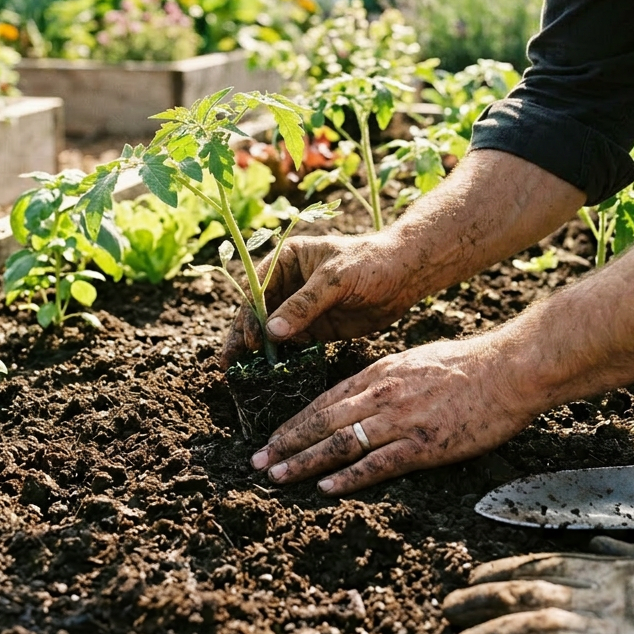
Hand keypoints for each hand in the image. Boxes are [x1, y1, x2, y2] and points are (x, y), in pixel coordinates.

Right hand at [221, 230, 424, 368]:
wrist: (405, 275)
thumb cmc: (370, 263)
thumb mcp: (335, 280)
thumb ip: (304, 305)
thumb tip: (271, 332)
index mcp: (286, 260)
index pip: (257, 290)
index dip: (249, 315)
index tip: (251, 340)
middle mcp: (287, 284)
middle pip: (257, 313)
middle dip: (243, 336)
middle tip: (228, 363)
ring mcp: (300, 308)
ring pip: (270, 331)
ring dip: (256, 350)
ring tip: (238, 373)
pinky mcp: (314, 328)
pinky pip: (290, 344)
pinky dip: (278, 358)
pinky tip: (266, 373)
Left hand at [248, 337, 532, 493]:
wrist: (508, 369)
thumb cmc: (467, 365)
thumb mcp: (414, 361)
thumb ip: (385, 379)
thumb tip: (362, 393)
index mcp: (379, 373)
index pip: (324, 399)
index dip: (293, 421)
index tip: (270, 437)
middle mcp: (381, 394)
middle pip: (323, 420)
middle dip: (286, 442)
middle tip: (257, 462)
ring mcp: (401, 420)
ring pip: (341, 442)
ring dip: (305, 461)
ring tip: (277, 476)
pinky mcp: (424, 444)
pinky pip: (378, 463)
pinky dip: (349, 476)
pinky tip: (326, 488)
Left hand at [443, 537, 633, 633]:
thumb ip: (632, 556)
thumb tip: (597, 542)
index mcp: (619, 570)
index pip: (547, 563)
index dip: (504, 569)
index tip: (472, 578)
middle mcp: (611, 592)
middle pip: (533, 590)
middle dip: (485, 599)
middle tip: (447, 608)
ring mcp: (621, 625)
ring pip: (543, 622)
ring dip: (497, 633)